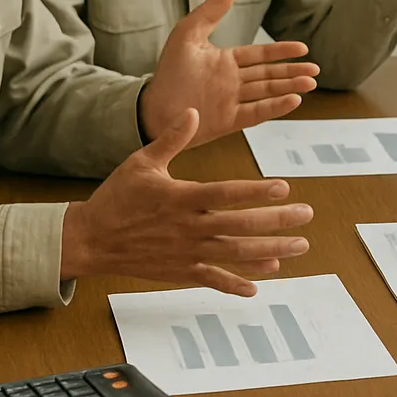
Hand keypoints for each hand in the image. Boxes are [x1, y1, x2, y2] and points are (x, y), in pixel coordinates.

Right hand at [60, 109, 314, 294]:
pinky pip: (212, 280)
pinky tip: (260, 284)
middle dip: (276, 222)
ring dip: (269, 252)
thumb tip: (193, 111)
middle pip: (240, 226)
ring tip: (298, 247)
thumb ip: (172, 139)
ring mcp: (185, 253)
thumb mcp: (142, 162)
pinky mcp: (179, 272)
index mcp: (180, 198)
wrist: (89, 240)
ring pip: (234, 255)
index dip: (255, 191)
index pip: (225, 194)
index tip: (284, 187)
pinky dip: (236, 284)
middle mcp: (188, 227)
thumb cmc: (116, 196)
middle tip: (307, 216)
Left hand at [139, 0, 319, 145]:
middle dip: (293, 72)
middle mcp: (233, 81)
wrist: (151, 108)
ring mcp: (233, 101)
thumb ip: (211, 11)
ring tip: (311, 83)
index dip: (281, 51)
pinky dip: (276, 107)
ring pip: (268, 92)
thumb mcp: (187, 34)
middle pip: (270, 75)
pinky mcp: (230, 121)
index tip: (303, 48)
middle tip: (315, 70)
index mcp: (226, 61)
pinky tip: (294, 101)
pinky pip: (257, 111)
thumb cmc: (167, 72)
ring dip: (290, 87)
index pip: (260, 55)